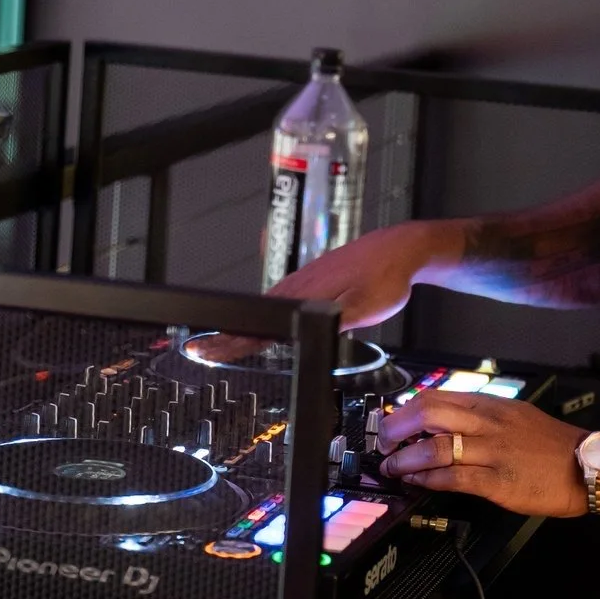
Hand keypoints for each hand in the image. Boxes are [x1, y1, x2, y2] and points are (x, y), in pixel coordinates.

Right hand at [195, 223, 441, 362]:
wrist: (401, 248)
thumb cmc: (388, 276)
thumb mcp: (368, 306)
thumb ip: (337, 321)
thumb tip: (311, 334)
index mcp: (306, 294)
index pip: (262, 323)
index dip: (233, 340)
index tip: (208, 350)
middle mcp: (299, 285)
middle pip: (254, 315)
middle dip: (225, 335)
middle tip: (198, 350)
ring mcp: (304, 280)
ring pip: (264, 306)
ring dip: (241, 325)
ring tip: (219, 341)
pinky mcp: (312, 279)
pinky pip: (278, 300)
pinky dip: (261, 313)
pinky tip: (259, 323)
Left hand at [376, 392, 583, 517]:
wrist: (587, 467)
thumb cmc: (550, 444)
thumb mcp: (515, 415)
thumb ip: (481, 416)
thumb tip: (443, 422)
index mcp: (492, 405)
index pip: (438, 397)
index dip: (407, 409)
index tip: (392, 421)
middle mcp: (489, 424)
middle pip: (430, 413)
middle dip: (397, 427)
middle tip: (384, 441)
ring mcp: (493, 452)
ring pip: (437, 447)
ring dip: (406, 458)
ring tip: (393, 467)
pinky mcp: (498, 481)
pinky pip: (454, 478)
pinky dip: (429, 480)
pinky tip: (418, 483)